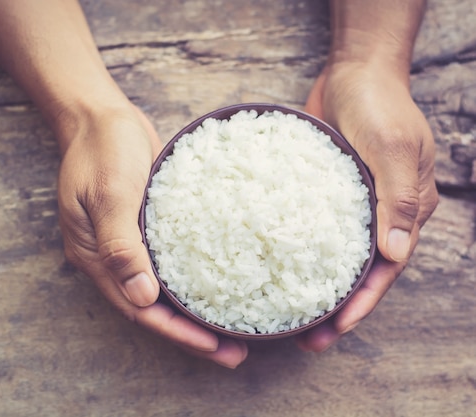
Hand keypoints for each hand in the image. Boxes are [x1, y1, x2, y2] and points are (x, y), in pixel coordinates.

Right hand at [57, 102, 247, 367]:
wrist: (100, 116)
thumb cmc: (102, 150)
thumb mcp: (110, 194)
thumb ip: (122, 246)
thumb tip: (144, 298)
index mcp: (96, 258)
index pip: (139, 309)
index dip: (176, 332)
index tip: (214, 347)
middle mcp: (113, 259)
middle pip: (154, 307)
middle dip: (192, 333)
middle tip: (235, 351)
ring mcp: (130, 243)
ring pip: (165, 289)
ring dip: (195, 311)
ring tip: (233, 327)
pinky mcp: (147, 227)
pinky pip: (171, 262)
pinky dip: (194, 278)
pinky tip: (222, 282)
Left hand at [296, 61, 438, 350]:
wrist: (356, 71)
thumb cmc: (380, 104)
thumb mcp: (393, 147)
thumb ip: (398, 198)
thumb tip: (395, 255)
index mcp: (406, 211)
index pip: (385, 270)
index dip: (362, 302)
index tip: (334, 329)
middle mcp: (380, 215)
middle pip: (359, 272)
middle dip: (335, 308)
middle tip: (305, 338)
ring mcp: (351, 205)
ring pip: (333, 256)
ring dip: (313, 285)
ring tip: (285, 313)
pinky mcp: (324, 192)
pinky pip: (311, 227)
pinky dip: (295, 248)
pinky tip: (270, 264)